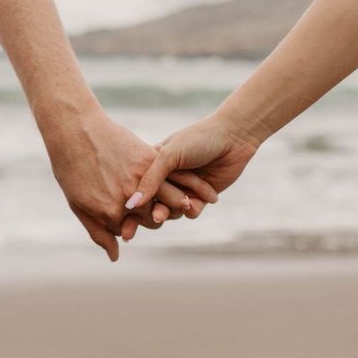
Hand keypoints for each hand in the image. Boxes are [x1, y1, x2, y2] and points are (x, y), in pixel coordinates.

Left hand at [45, 109, 217, 260]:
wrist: (75, 130)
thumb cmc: (70, 168)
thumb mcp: (78, 205)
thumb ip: (98, 232)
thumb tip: (115, 257)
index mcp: (110, 212)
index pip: (129, 229)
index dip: (129, 224)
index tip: (127, 217)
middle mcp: (128, 198)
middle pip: (154, 219)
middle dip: (156, 216)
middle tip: (158, 211)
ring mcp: (140, 177)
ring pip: (171, 201)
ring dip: (181, 205)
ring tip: (187, 203)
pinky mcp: (150, 157)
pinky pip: (173, 176)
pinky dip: (187, 184)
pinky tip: (195, 187)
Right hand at [125, 113, 259, 214]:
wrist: (232, 137)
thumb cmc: (197, 139)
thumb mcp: (169, 155)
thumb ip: (150, 179)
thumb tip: (132, 204)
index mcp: (152, 165)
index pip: (137, 189)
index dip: (131, 206)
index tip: (125, 220)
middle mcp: (166, 179)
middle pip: (152, 205)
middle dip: (150, 215)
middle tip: (152, 220)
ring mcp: (183, 189)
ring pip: (172, 211)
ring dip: (175, 211)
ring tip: (182, 204)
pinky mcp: (200, 197)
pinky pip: (190, 213)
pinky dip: (191, 211)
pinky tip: (194, 203)